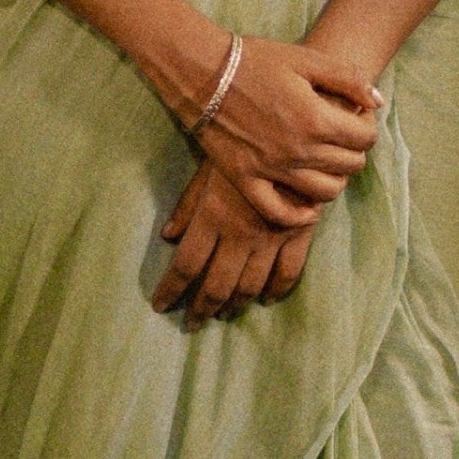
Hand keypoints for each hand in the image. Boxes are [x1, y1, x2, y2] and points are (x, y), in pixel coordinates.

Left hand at [152, 155, 321, 327]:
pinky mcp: (298, 235)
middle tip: (191, 325)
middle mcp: (239, 235)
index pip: (185, 265)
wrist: (293, 133)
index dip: (170, 290)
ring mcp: (271, 238)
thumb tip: (168, 236)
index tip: (160, 307)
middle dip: (201, 310)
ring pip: (249, 286)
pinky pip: (287, 273)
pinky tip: (266, 300)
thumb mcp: (207, 169)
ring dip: (234, 305)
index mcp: (212, 218)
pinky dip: (276, 291)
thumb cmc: (244, 146)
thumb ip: (188, 205)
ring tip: (224, 316)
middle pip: (216, 285)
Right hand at [192, 34, 381, 228]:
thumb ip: (348, 79)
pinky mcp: (246, 180)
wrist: (202, 72)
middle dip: (354, 151)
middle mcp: (298, 151)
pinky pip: (279, 213)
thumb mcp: (306, 59)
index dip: (368, 127)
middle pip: (350, 166)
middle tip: (342, 137)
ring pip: (325, 193)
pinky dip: (299, 216)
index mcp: (316, 119)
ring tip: (327, 163)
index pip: (366, 138)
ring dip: (335, 180)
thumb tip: (378, 102)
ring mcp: (272, 170)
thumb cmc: (255, 60)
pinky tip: (308, 206)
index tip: (356, 118)